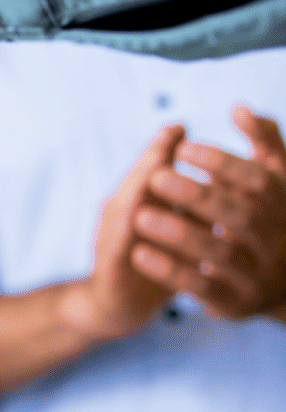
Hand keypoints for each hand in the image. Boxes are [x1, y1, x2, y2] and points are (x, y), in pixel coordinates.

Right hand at [60, 124, 183, 339]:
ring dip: (137, 190)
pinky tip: (140, 224)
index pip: (150, 169)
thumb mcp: (179, 232)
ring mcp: (110, 240)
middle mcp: (120, 215)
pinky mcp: (109, 269)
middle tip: (168, 137)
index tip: (180, 126)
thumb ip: (195, 207)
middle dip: (151, 159)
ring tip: (153, 170)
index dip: (163, 147)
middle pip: (135, 181)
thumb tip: (225, 179)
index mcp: (138, 203)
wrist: (116, 306)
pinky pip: (118, 250)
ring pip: (123, 209)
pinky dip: (129, 236)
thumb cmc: (154, 264)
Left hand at [130, 105, 285, 320]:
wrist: (279, 288)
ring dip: (179, 233)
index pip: (261, 182)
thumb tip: (239, 107)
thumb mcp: (270, 182)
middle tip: (157, 176)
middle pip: (240, 216)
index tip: (184, 147)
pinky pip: (202, 287)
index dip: (225, 163)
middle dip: (198, 195)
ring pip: (220, 253)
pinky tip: (140, 253)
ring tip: (140, 216)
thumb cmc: (264, 219)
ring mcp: (257, 275)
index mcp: (284, 208)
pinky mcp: (233, 304)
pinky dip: (170, 270)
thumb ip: (262, 143)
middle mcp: (276, 242)